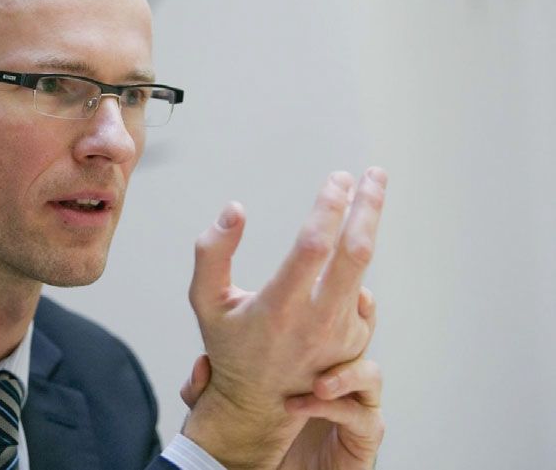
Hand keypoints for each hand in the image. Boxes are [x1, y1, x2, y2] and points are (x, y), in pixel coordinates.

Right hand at [181, 169, 386, 467]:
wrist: (258, 403)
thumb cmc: (229, 344)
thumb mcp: (205, 301)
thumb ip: (212, 252)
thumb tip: (234, 209)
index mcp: (279, 307)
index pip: (313, 246)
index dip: (328, 207)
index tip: (337, 179)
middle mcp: (317, 321)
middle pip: (356, 253)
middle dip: (368, 207)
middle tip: (372, 175)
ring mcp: (341, 333)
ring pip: (365, 267)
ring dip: (370, 223)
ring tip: (373, 189)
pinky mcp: (356, 339)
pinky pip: (361, 289)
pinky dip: (356, 259)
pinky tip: (348, 241)